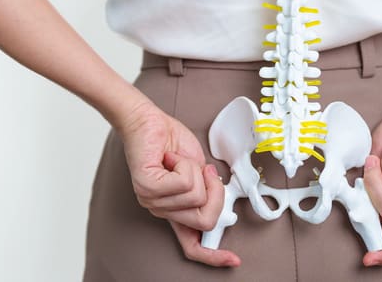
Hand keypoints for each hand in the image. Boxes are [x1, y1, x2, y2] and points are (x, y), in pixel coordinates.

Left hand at [116, 102, 240, 266]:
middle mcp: (162, 210)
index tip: (233, 260)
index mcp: (175, 210)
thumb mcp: (200, 172)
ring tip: (179, 161)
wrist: (148, 120)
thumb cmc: (170, 142)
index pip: (192, 245)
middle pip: (205, 220)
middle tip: (205, 172)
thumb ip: (209, 193)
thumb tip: (223, 203)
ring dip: (195, 171)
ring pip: (196, 197)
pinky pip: (184, 183)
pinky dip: (185, 165)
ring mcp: (152, 201)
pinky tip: (171, 158)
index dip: (214, 256)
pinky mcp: (147, 187)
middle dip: (216, 193)